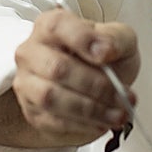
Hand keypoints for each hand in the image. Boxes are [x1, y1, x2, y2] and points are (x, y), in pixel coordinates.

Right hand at [0, 6, 138, 148]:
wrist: (98, 87)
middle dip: (96, 86)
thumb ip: (115, 38)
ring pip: (51, 98)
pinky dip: (83, 125)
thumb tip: (104, 49)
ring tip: (117, 114)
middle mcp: (32, 52)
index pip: (58, 27)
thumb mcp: (120, 40)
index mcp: (51, 26)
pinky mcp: (32, 110)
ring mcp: (28, 82)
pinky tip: (102, 122)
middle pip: (57, 68)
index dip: (82, 40)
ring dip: (90, 110)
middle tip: (123, 95)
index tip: (105, 55)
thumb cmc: (104, 59)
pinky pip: (53, 121)